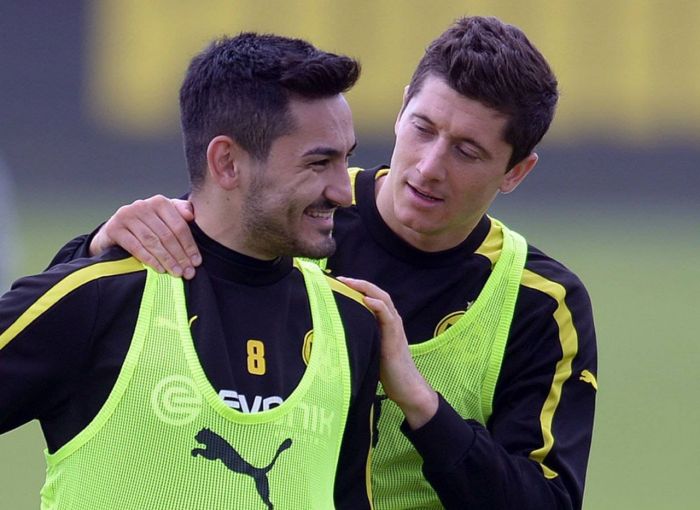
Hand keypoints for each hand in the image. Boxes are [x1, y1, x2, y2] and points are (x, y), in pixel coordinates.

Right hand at [90, 195, 200, 278]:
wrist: (115, 231)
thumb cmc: (146, 225)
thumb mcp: (165, 217)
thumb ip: (180, 212)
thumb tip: (191, 216)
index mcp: (159, 202)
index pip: (179, 225)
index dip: (189, 245)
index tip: (196, 261)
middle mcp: (143, 206)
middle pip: (167, 235)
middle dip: (180, 256)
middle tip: (188, 271)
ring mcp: (127, 216)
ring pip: (152, 241)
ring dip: (167, 259)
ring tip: (176, 273)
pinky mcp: (115, 228)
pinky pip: (136, 247)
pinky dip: (149, 259)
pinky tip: (159, 269)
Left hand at [337, 276, 438, 428]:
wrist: (407, 388)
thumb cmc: (387, 371)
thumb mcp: (370, 348)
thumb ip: (361, 335)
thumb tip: (335, 331)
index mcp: (385, 322)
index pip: (372, 296)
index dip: (356, 287)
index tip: (337, 283)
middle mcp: (392, 320)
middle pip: (377, 293)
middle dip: (358, 283)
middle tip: (339, 278)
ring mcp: (395, 328)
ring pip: (383, 300)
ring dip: (366, 289)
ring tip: (348, 282)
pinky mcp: (395, 339)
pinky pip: (388, 317)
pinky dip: (377, 306)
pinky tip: (366, 300)